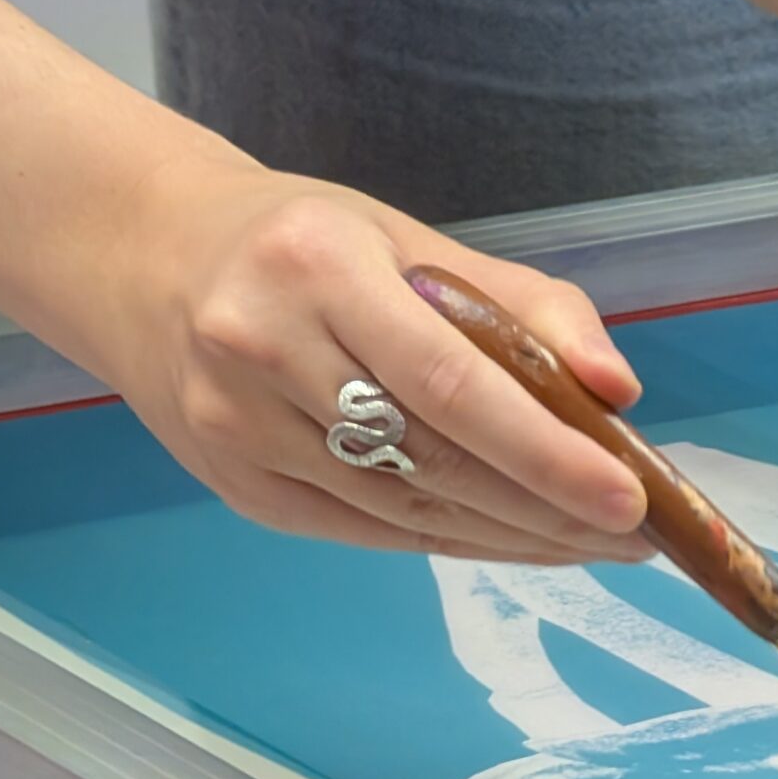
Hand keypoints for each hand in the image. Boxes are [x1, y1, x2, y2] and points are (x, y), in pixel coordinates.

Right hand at [96, 155, 653, 563]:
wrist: (142, 258)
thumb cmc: (299, 241)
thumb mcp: (406, 236)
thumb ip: (519, 303)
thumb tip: (616, 389)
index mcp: (319, 269)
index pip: (451, 380)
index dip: (544, 449)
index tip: (627, 493)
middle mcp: (265, 350)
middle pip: (431, 457)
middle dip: (548, 508)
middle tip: (635, 532)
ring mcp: (239, 430)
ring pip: (402, 507)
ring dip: (512, 538)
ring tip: (594, 542)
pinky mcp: (237, 489)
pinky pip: (367, 530)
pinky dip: (452, 540)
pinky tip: (515, 542)